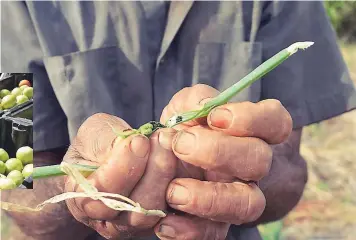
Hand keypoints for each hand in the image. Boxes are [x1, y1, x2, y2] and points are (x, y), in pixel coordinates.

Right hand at [63, 113, 177, 238]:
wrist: (109, 158)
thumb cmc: (96, 146)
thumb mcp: (93, 134)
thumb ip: (105, 140)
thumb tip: (134, 143)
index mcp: (81, 199)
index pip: (99, 195)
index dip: (122, 169)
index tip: (138, 141)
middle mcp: (107, 220)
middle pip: (133, 210)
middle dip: (152, 172)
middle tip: (162, 139)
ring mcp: (134, 224)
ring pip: (155, 210)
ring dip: (166, 175)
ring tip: (170, 144)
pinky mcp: (159, 218)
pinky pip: (173, 209)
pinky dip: (179, 182)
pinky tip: (181, 157)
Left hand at [156, 84, 291, 238]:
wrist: (163, 161)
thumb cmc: (181, 129)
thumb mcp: (184, 107)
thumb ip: (196, 99)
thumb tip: (204, 105)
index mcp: (250, 133)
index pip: (276, 123)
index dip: (253, 119)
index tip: (215, 116)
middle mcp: (250, 167)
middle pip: (259, 161)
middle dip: (219, 151)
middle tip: (180, 144)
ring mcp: (237, 197)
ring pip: (248, 204)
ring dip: (210, 198)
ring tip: (174, 191)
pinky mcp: (216, 224)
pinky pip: (215, 234)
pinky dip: (190, 231)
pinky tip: (165, 222)